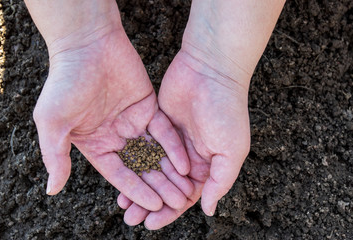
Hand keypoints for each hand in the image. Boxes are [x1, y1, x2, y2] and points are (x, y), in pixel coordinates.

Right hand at [33, 16, 192, 210]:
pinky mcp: (150, 107)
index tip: (153, 207)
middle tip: (177, 203)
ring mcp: (134, 122)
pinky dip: (174, 147)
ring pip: (156, 152)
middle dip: (159, 186)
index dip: (136, 191)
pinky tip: (185, 164)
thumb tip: (52, 189)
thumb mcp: (52, 122)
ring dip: (171, 171)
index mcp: (96, 144)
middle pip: (142, 167)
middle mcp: (117, 136)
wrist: (87, 44)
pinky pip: (165, 131)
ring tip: (186, 190)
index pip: (120, 174)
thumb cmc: (65, 83)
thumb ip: (55, 156)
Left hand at [116, 0, 284, 227]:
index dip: (169, 211)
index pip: (185, 196)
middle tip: (130, 218)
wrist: (211, 70)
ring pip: (152, 169)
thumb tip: (208, 211)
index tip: (150, 224)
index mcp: (206, 165)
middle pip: (165, 186)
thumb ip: (220, 182)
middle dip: (149, 204)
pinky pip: (144, 148)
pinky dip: (134, 162)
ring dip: (139, 186)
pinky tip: (121, 173)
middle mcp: (188, 156)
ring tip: (121, 204)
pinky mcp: (157, 123)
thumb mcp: (231, 150)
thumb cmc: (226, 111)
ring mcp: (171, 140)